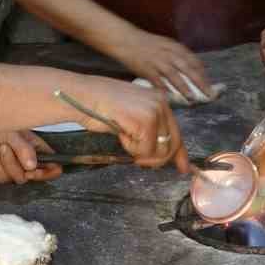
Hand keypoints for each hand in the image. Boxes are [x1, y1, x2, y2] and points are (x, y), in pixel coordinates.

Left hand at [0, 130, 62, 185]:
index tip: (30, 171)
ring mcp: (8, 168)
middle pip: (23, 177)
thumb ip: (23, 148)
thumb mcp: (13, 131)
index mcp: (37, 149)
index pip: (52, 168)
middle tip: (3, 146)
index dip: (44, 174)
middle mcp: (25, 162)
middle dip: (10, 163)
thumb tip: (32, 166)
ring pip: (5, 178)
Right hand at [66, 75, 189, 172]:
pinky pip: (145, 150)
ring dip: (139, 151)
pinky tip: (120, 133)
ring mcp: (155, 111)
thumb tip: (162, 152)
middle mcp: (161, 103)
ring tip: (124, 136)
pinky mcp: (145, 120)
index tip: (183, 168)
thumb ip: (149, 129)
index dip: (180, 153)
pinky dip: (130, 148)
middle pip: (172, 144)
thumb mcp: (131, 116)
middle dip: (156, 159)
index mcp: (159, 100)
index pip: (177, 132)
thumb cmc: (99, 106)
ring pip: (159, 150)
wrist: (81, 96)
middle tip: (138, 160)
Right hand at [111, 31, 213, 100]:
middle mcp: (168, 53)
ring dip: (184, 87)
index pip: (193, 60)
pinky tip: (170, 97)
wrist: (125, 39)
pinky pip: (157, 80)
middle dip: (200, 81)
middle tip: (209, 93)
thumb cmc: (146, 43)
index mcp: (174, 46)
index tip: (209, 84)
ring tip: (192, 98)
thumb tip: (190, 67)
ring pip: (174, 75)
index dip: (203, 73)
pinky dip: (164, 89)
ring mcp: (157, 61)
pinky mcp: (146, 68)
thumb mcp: (165, 44)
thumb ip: (177, 54)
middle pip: (188, 68)